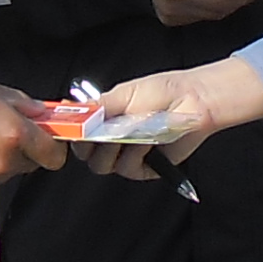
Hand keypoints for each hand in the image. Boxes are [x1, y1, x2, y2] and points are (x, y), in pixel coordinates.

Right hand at [0, 72, 58, 190]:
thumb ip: (22, 104)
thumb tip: (40, 113)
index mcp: (14, 135)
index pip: (54, 156)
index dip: (52, 146)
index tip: (46, 138)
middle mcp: (2, 162)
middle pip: (31, 164)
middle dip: (24, 149)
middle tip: (6, 129)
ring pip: (7, 171)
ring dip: (1, 157)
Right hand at [76, 60, 262, 178]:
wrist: (192, 102)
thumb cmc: (162, 92)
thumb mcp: (123, 94)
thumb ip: (95, 108)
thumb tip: (70, 112)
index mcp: (103, 120)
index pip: (78, 135)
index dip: (73, 135)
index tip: (73, 130)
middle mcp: (113, 139)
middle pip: (87, 156)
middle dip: (91, 145)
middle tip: (102, 133)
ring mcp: (128, 155)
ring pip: (103, 166)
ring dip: (114, 149)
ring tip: (131, 133)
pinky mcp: (145, 168)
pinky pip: (128, 169)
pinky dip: (135, 156)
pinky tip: (146, 142)